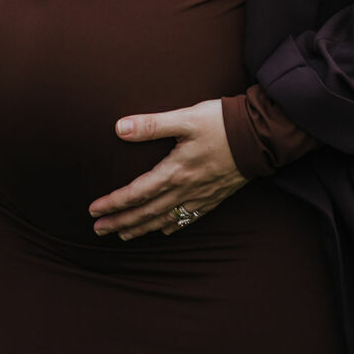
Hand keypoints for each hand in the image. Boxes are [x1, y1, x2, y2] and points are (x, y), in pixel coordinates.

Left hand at [89, 99, 247, 239]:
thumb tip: (119, 128)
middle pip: (147, 212)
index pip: (137, 193)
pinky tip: (164, 230)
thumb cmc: (221, 122)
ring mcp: (200, 196)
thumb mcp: (185, 117)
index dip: (114, 203)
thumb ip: (152, 124)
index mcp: (175, 171)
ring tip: (123, 236)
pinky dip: (172, 226)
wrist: (259, 135)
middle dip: (121, 222)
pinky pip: (188, 218)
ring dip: (142, 228)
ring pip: (165, 219)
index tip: (93, 210)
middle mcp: (185, 189)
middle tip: (99, 230)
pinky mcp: (214, 196)